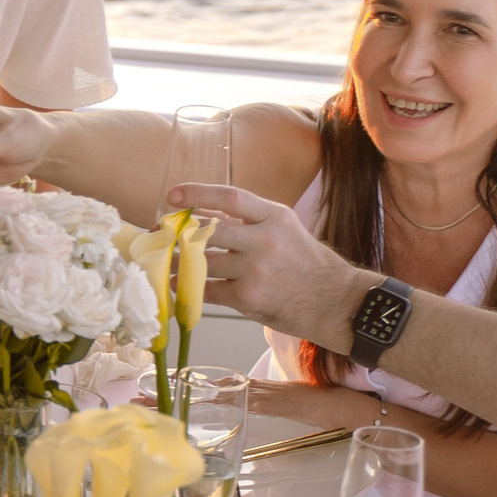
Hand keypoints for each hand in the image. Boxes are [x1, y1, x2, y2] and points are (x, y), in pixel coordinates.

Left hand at [166, 182, 348, 332]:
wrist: (335, 302)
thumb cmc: (306, 264)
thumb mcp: (285, 230)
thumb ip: (249, 220)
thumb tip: (203, 212)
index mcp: (274, 216)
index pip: (229, 196)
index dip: (197, 193)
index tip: (172, 196)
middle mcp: (265, 239)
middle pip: (209, 230)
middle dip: (179, 232)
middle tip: (160, 232)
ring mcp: (256, 269)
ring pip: (203, 261)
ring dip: (179, 262)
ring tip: (166, 261)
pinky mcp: (249, 297)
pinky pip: (208, 289)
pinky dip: (189, 287)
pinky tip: (178, 285)